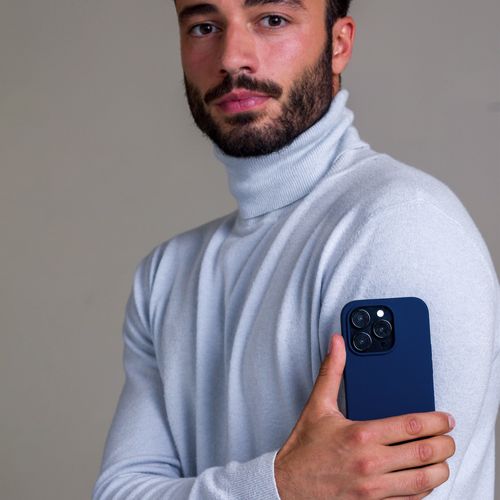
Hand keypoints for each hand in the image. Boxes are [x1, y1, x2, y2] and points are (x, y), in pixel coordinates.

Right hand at [274, 334, 455, 498]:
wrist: (287, 486)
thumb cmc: (304, 449)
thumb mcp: (317, 406)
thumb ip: (331, 371)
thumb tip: (337, 343)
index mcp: (360, 435)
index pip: (411, 426)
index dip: (436, 421)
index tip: (446, 419)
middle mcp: (371, 464)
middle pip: (424, 453)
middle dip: (445, 444)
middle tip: (449, 437)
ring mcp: (374, 490)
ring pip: (424, 481)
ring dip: (440, 468)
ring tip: (441, 458)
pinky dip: (424, 490)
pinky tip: (423, 479)